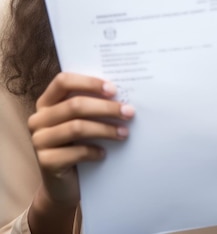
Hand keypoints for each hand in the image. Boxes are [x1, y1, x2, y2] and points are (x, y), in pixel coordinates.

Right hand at [28, 72, 134, 208]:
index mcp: (46, 102)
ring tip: (124, 133)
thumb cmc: (77, 145)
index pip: (63, 81)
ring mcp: (39, 141)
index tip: (113, 90)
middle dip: (106, 108)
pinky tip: (104, 154)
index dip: (89, 82)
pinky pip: (75, 152)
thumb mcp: (81, 121)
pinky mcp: (45, 162)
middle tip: (128, 112)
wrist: (63, 185)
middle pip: (75, 105)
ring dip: (105, 129)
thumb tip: (120, 95)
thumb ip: (90, 105)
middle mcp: (38, 119)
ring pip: (77, 127)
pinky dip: (94, 151)